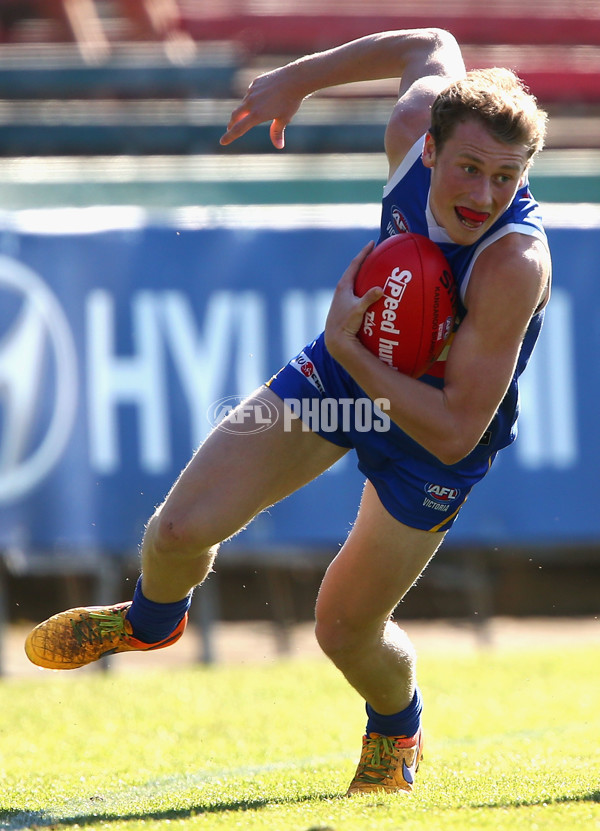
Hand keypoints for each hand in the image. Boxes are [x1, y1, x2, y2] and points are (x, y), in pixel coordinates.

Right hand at [220, 65, 304, 148]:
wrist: (294, 79)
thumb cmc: (291, 101)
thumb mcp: (284, 119)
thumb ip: (277, 132)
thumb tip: (279, 146)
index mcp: (257, 115)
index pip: (238, 129)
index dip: (229, 137)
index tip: (222, 142)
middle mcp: (251, 103)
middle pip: (235, 116)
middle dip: (232, 124)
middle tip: (230, 129)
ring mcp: (252, 91)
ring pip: (244, 104)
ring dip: (244, 111)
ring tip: (251, 114)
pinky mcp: (255, 83)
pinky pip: (251, 94)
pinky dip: (252, 100)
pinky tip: (261, 99)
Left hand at [325, 242, 382, 359]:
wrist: (335, 339)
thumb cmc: (345, 324)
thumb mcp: (358, 310)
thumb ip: (369, 298)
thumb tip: (381, 289)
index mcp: (344, 286)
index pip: (355, 264)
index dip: (364, 253)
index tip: (372, 243)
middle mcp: (342, 290)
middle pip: (355, 270)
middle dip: (364, 261)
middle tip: (374, 253)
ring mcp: (343, 298)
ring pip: (355, 281)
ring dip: (364, 274)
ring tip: (375, 269)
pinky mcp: (345, 306)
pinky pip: (357, 291)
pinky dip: (365, 287)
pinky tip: (373, 292)